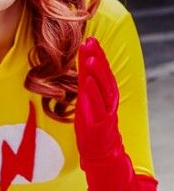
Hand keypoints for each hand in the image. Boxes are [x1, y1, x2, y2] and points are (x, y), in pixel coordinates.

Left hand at [75, 36, 120, 162]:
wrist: (100, 152)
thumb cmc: (92, 124)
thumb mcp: (86, 99)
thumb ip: (85, 81)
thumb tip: (82, 61)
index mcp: (106, 92)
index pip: (101, 70)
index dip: (96, 54)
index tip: (89, 39)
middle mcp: (109, 99)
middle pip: (104, 74)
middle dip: (97, 57)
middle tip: (90, 41)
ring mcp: (107, 110)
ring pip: (104, 87)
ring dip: (97, 71)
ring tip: (89, 57)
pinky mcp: (102, 121)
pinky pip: (98, 104)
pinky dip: (93, 91)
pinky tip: (87, 79)